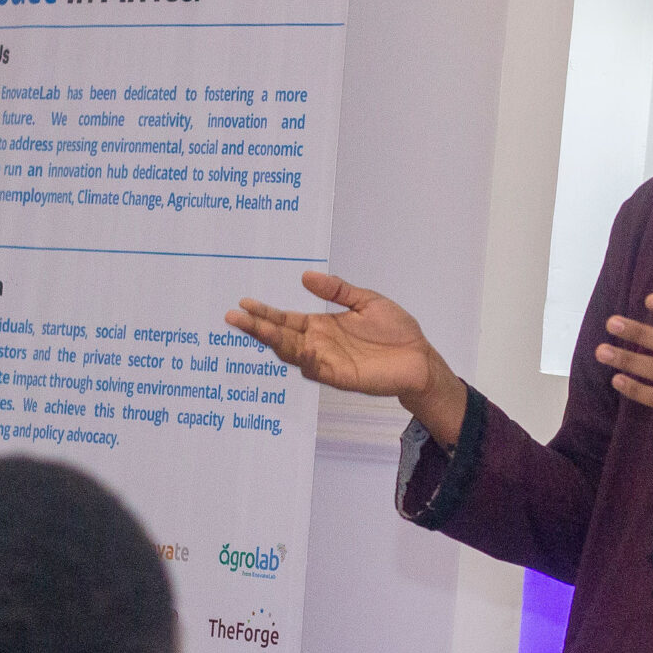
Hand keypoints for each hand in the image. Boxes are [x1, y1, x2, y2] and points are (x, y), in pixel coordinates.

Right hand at [226, 272, 466, 438]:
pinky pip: (315, 369)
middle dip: (257, 326)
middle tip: (233, 316)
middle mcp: (319, 344)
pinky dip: (303, 359)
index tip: (244, 302)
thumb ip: (337, 290)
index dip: (265, 312)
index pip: (286, 319)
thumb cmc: (395, 331)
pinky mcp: (340, 376)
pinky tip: (290, 348)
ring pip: (292, 352)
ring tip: (254, 328)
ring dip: (272, 341)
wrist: (419, 357)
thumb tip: (306, 276)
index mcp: (322, 325)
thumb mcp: (365, 300)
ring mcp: (327, 361)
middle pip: (281, 336)